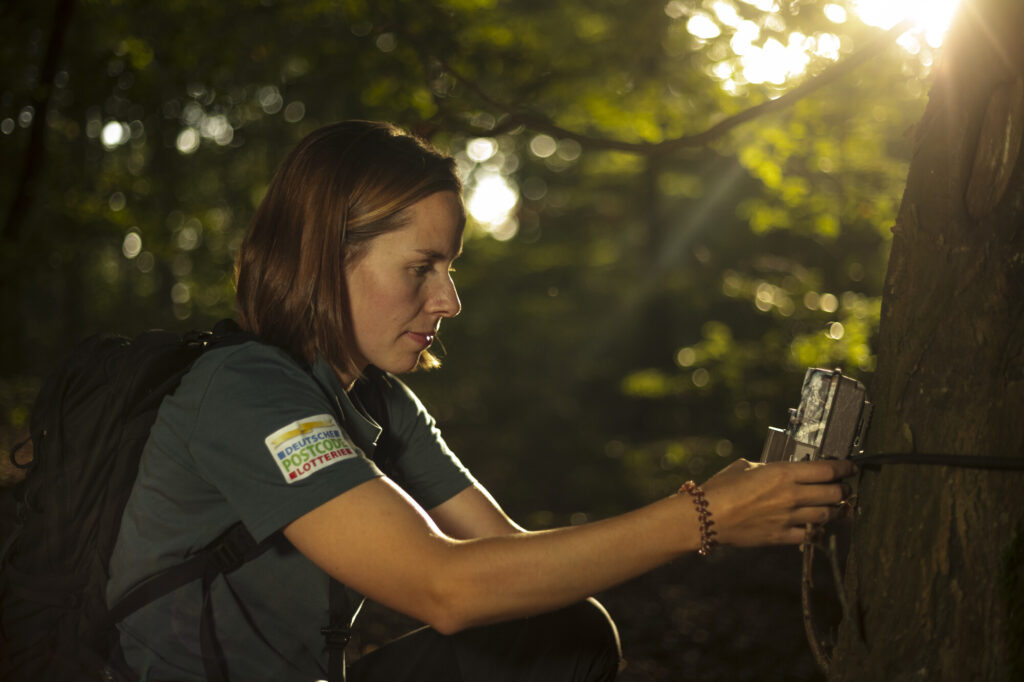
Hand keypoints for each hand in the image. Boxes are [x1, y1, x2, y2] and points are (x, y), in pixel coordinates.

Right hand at [698, 458, 853, 546]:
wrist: (707, 516)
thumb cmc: (721, 487)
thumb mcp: (746, 466)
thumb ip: (768, 468)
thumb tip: (779, 471)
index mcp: (783, 473)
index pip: (827, 470)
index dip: (844, 468)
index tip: (850, 467)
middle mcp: (791, 495)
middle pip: (834, 493)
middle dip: (844, 490)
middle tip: (845, 488)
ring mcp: (788, 518)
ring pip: (827, 515)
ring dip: (836, 510)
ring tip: (837, 507)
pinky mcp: (781, 536)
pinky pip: (810, 535)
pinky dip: (818, 530)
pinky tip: (817, 526)